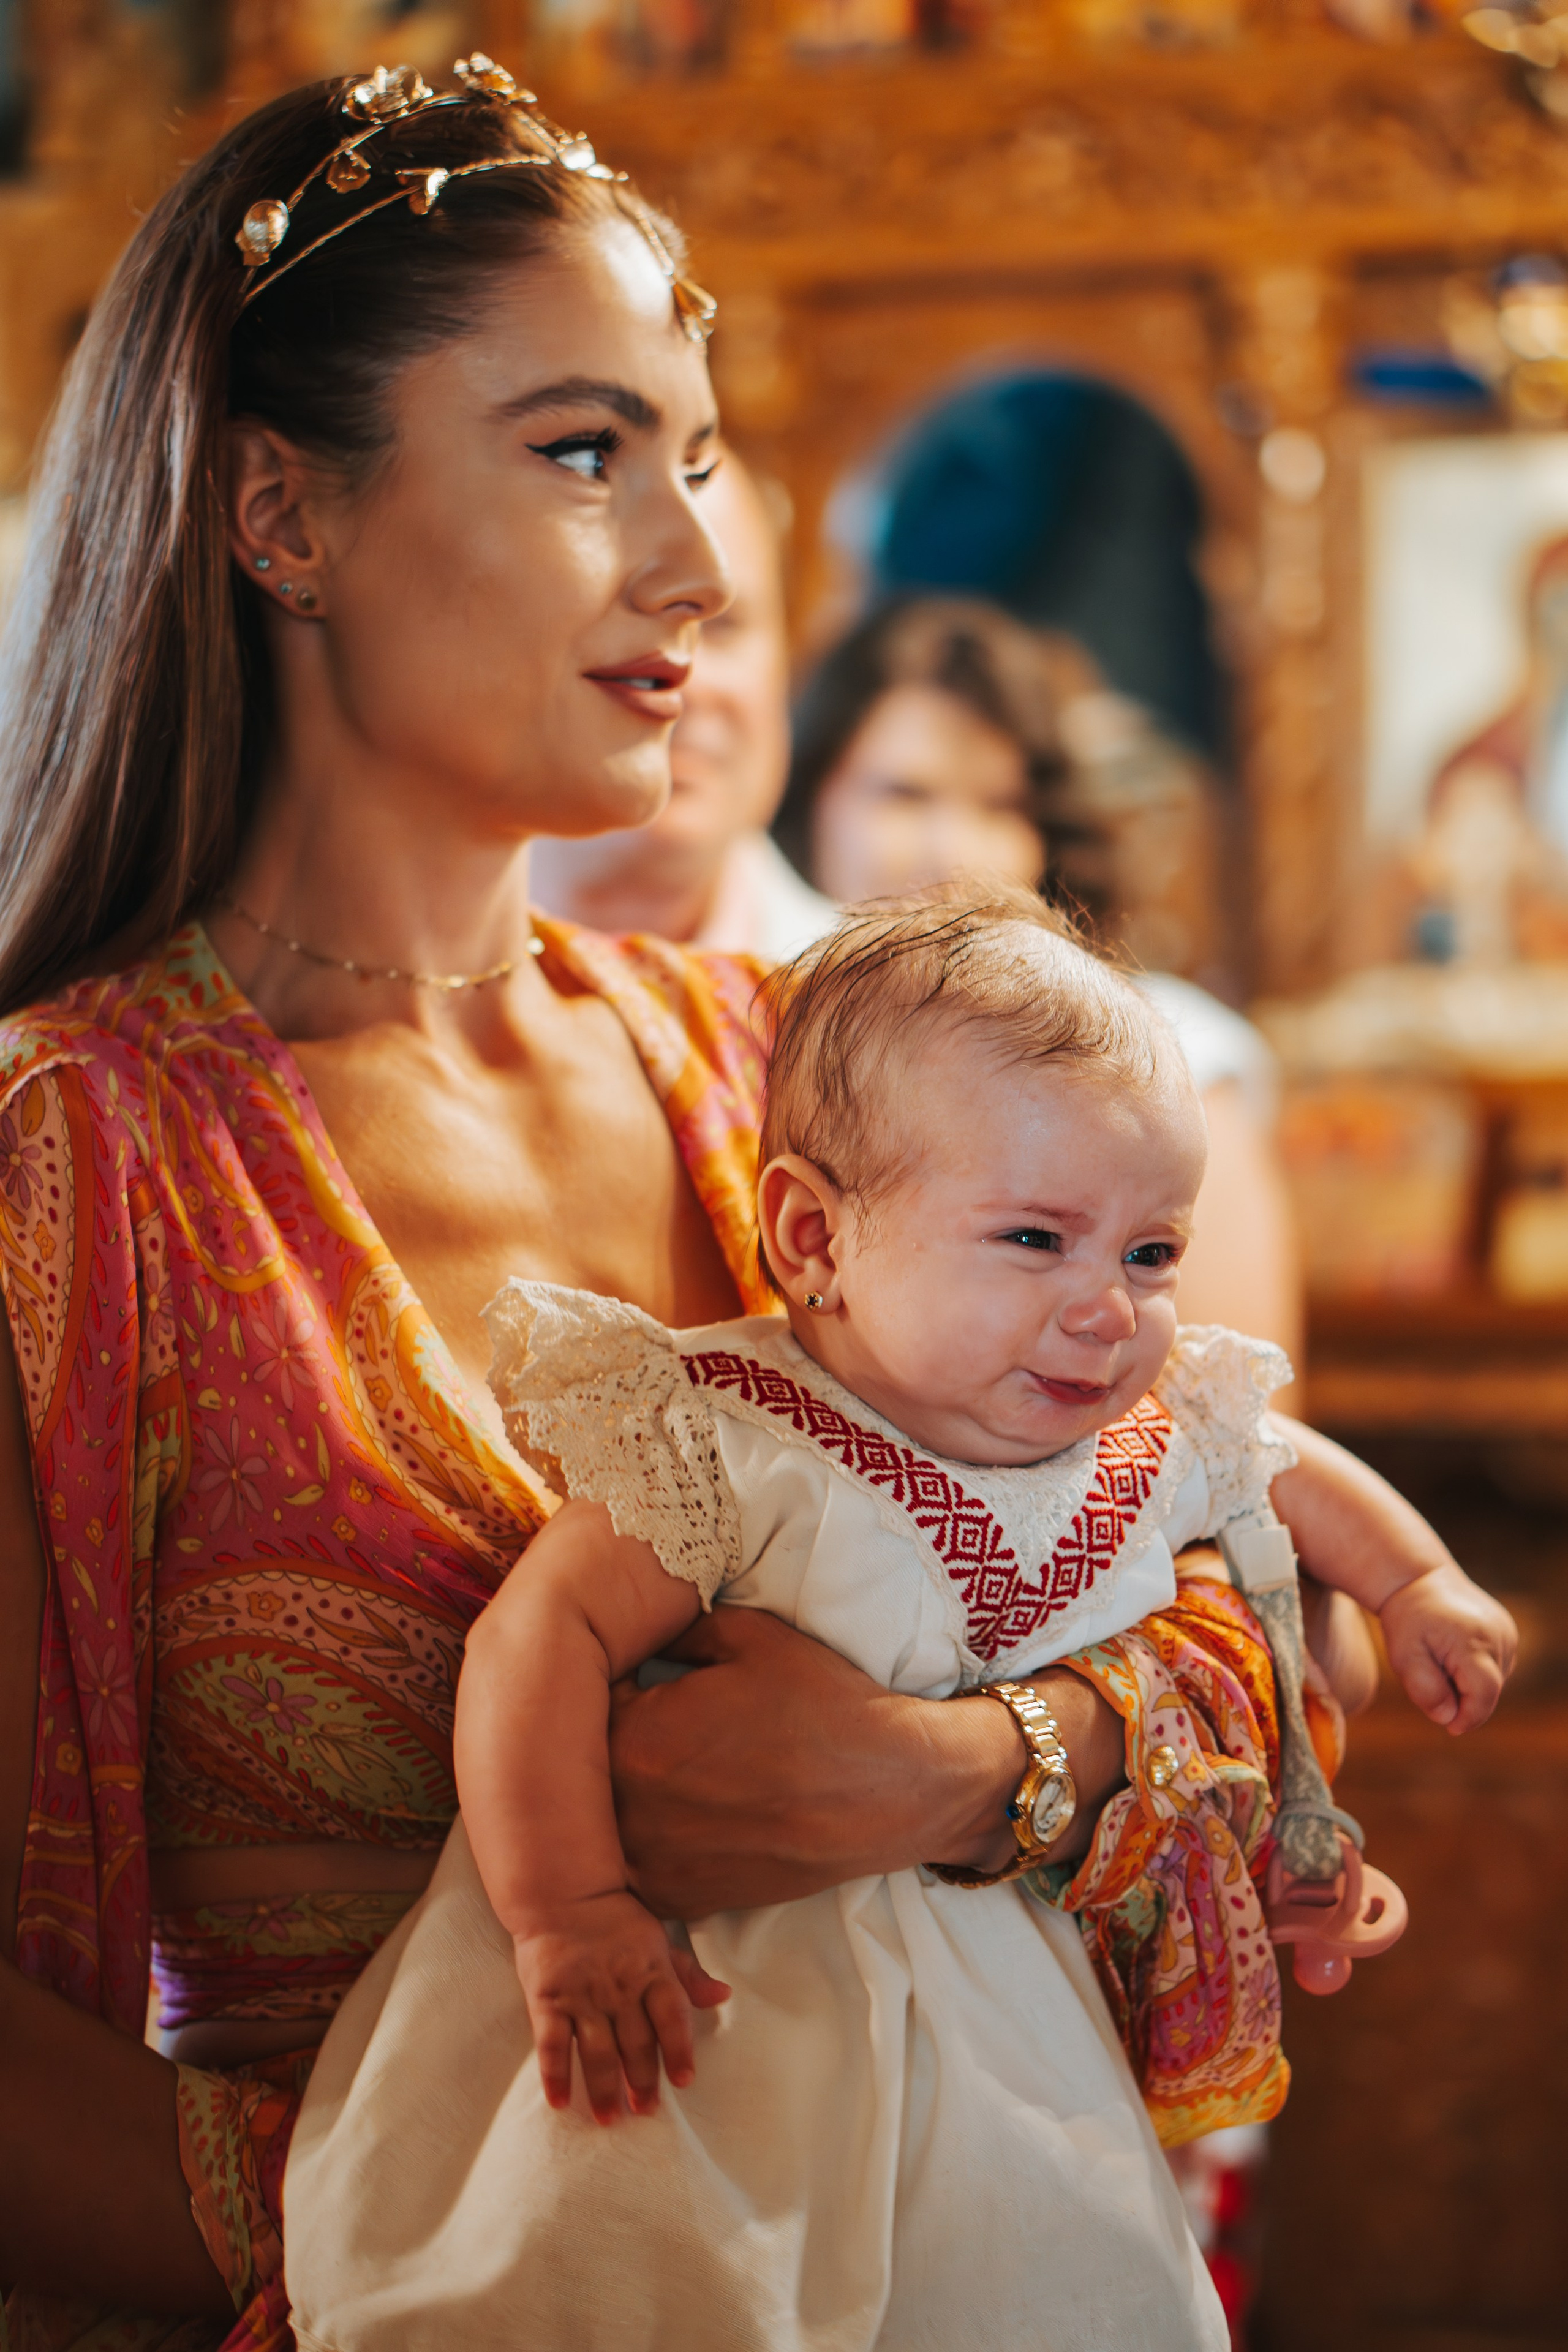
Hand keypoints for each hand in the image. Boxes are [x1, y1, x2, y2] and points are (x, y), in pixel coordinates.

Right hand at [513, 1889, 729, 2124]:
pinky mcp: (548, 1999)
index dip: (680, 2050)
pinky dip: (556, 2075)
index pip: (672, 2017)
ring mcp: (582, 1995)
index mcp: (651, 1971)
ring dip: (604, 2088)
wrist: (563, 1892)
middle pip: (636, 2043)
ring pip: (597, 2051)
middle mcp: (619, 1987)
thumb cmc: (615, 1921)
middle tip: (646, 2111)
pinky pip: (552, 2044)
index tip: (684, 2081)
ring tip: (610, 2118)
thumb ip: (687, 1974)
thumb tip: (723, 1996)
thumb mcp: (658, 1940)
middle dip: (643, 2081)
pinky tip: (561, 2101)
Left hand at [608, 1607, 1126, 1914]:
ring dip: (611, 1795)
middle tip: (638, 1717)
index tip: (624, 1675)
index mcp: (635, 1740)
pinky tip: (679, 1807)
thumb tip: (640, 1624)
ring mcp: (652, 1865)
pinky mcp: (681, 1901)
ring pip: (595, 1826)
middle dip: (597, 1742)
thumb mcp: (746, 1635)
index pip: (574, 1708)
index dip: (597, 1686)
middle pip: (575, 1774)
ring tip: (663, 1763)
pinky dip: (639, 1840)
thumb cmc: (821, 1705)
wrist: (889, 1790)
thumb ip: (677, 1627)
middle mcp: (629, 1812)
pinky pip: (630, 1868)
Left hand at [1379, 1561, 1516, 1734]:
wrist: (1419, 1581)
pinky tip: (1455, 1655)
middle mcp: (1498, 1636)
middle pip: (1489, 1690)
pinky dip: (1477, 1671)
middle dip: (1464, 1700)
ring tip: (1441, 1662)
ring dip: (1470, 1685)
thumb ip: (1425, 1690)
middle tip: (1432, 1679)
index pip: (1484, 1694)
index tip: (1450, 1728)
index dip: (1469, 1717)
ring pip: (1494, 1681)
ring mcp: (1507, 1632)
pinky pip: (1497, 1667)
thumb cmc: (1407, 1620)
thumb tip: (1449, 1719)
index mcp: (1471, 1641)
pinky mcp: (1508, 1631)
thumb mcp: (1403, 1657)